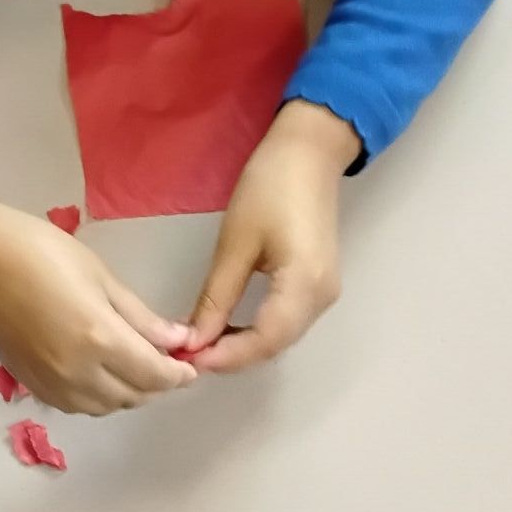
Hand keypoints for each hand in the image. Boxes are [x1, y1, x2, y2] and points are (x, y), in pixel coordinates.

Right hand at [0, 180, 196, 415]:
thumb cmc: (40, 251)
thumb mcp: (101, 277)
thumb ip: (140, 317)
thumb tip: (177, 340)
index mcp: (100, 340)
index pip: (155, 375)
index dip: (179, 374)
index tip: (189, 363)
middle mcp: (77, 373)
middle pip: (134, 397)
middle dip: (156, 383)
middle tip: (164, 359)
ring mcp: (51, 384)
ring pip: (105, 407)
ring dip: (127, 393)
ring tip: (132, 366)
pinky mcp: (30, 385)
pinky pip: (76, 405)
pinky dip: (97, 396)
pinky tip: (98, 371)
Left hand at [181, 99, 358, 373]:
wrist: (309, 152)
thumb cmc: (269, 188)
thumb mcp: (235, 244)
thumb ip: (215, 298)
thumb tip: (194, 341)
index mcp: (305, 286)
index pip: (264, 341)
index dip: (225, 357)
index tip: (186, 360)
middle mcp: (322, 299)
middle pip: (275, 345)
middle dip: (231, 356)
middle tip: (187, 355)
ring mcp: (324, 293)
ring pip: (281, 336)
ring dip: (242, 345)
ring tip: (201, 343)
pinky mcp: (318, 285)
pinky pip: (286, 320)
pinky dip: (256, 330)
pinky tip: (227, 325)